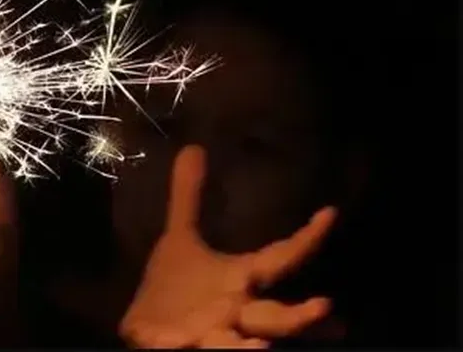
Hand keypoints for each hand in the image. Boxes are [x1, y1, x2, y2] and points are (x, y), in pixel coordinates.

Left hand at [120, 145, 336, 347]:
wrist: (150, 329)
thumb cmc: (176, 288)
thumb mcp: (180, 239)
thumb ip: (187, 197)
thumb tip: (193, 147)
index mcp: (241, 280)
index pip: (281, 259)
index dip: (305, 238)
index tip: (329, 214)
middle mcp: (239, 311)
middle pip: (276, 316)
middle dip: (299, 315)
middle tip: (325, 307)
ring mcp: (218, 335)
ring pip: (245, 344)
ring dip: (253, 344)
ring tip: (261, 344)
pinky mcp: (189, 348)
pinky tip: (209, 345)